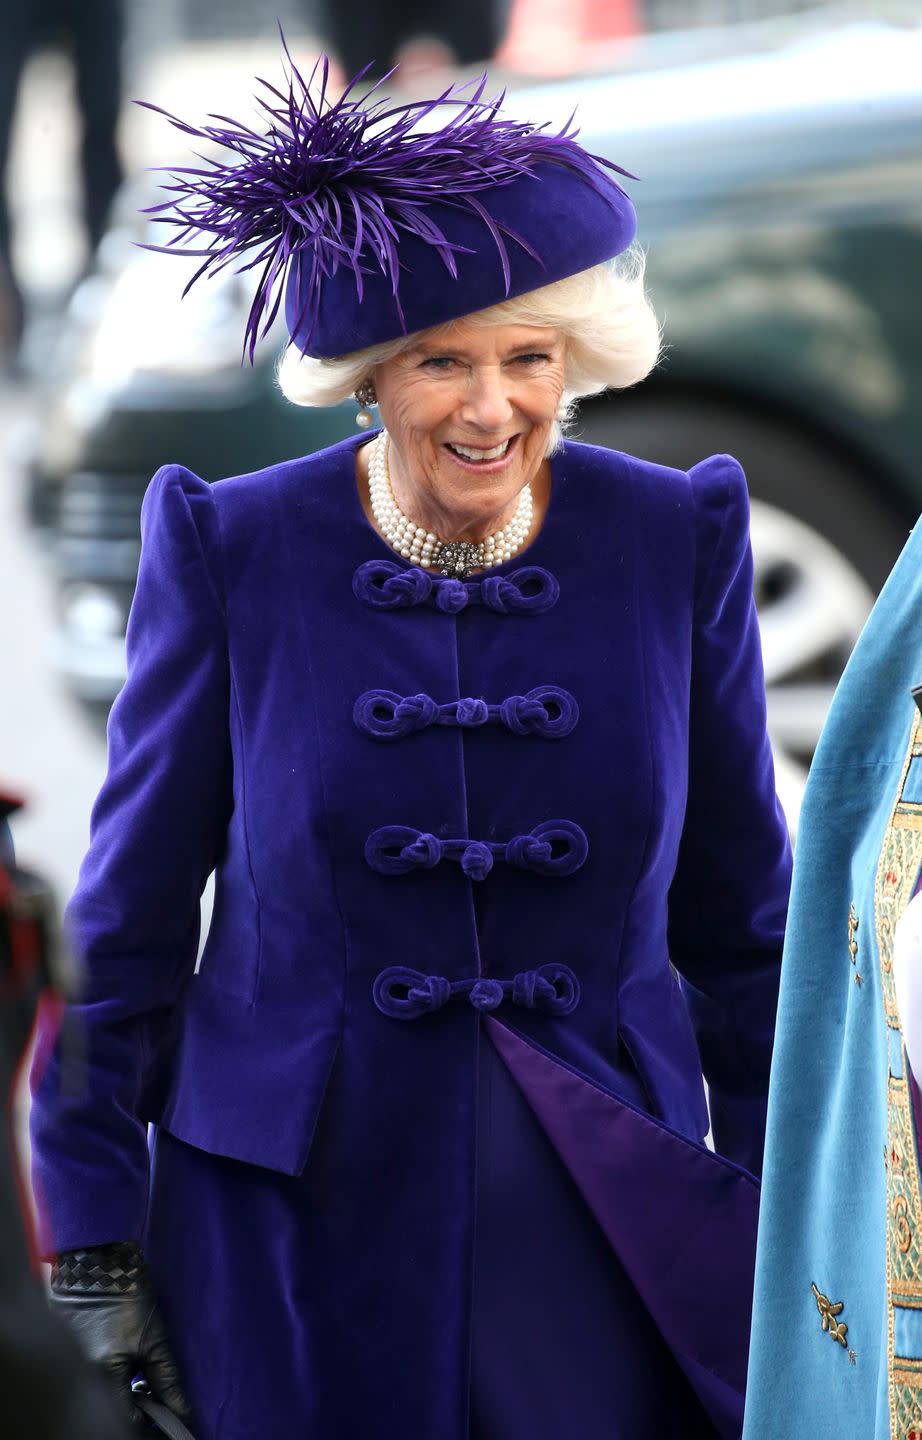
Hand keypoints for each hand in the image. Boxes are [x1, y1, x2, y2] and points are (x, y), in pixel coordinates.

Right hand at [49, 1243, 193, 1431]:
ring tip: (131, 1359)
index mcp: (103, 1375)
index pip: (127, 1417)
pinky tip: (114, 1350)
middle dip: (132, 1396)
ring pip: (99, 1388)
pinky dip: (102, 1368)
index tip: (162, 1406)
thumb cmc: (128, 1296)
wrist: (97, 1261)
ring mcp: (67, 1362)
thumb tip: (183, 1410)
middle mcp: (79, 1374)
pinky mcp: (62, 1349)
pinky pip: (85, 1371)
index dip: (148, 1414)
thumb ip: (167, 1378)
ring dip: (117, 1382)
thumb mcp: (154, 1338)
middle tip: (148, 1381)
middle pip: (111, 1403)